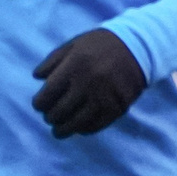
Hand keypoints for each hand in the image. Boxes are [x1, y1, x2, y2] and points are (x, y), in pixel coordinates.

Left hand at [31, 28, 148, 138]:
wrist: (139, 48)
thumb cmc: (101, 45)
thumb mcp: (74, 45)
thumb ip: (53, 60)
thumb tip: (37, 77)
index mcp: (74, 66)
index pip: (48, 95)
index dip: (39, 104)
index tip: (39, 106)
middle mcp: (88, 83)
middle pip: (60, 111)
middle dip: (50, 117)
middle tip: (50, 118)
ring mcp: (104, 97)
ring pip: (77, 123)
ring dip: (64, 130)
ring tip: (59, 131)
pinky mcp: (118, 107)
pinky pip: (96, 125)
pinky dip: (84, 130)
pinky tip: (79, 128)